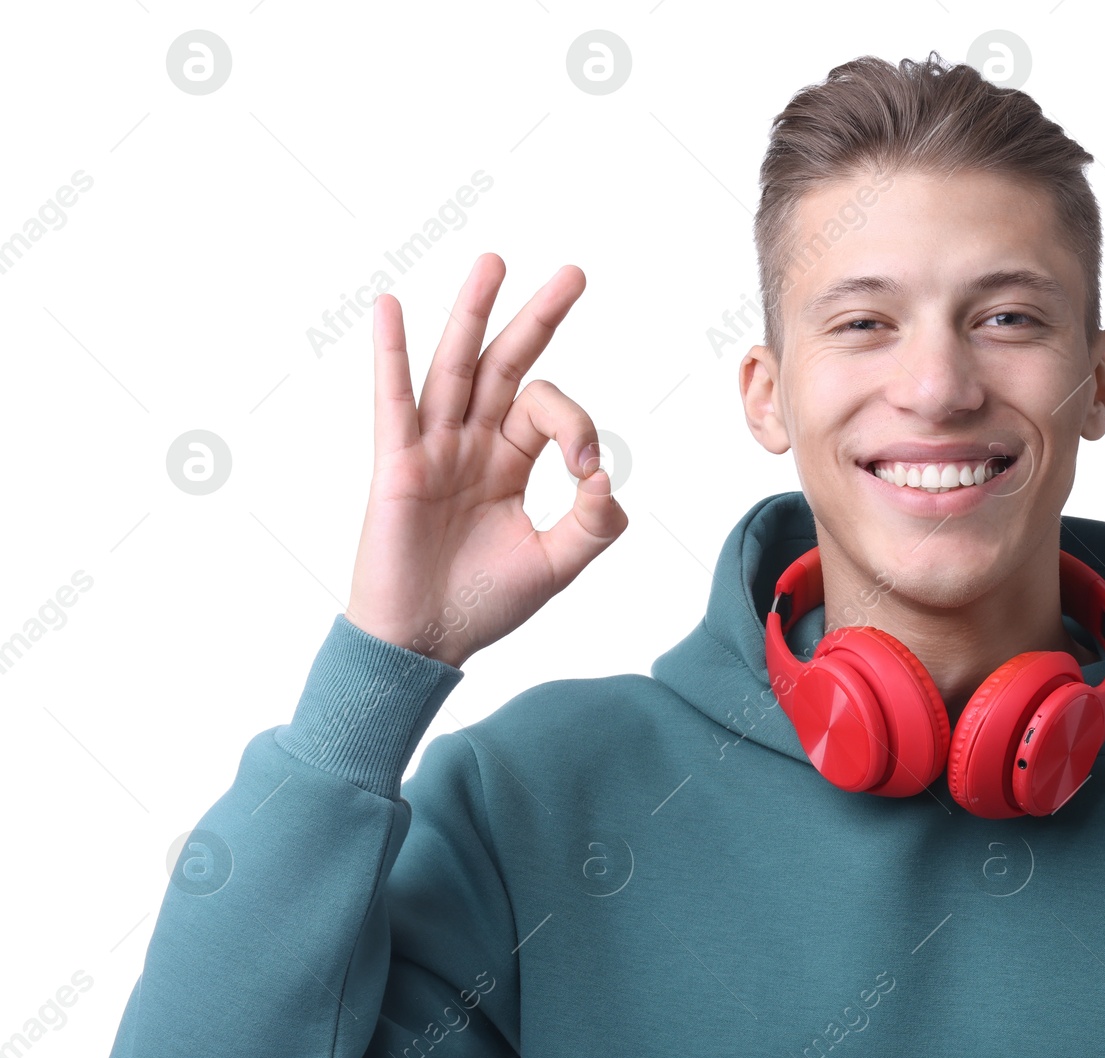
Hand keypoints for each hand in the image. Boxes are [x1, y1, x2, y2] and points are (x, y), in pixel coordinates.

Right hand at [345, 253, 626, 667]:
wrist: (426, 642)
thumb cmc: (484, 605)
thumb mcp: (556, 564)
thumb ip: (592, 523)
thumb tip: (606, 478)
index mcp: (508, 464)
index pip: (548, 414)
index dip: (577, 428)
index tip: (587, 472)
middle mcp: (471, 446)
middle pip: (507, 365)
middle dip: (540, 318)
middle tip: (575, 272)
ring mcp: (433, 449)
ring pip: (457, 367)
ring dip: (474, 312)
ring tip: (496, 261)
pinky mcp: (398, 465)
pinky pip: (394, 401)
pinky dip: (391, 354)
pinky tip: (391, 307)